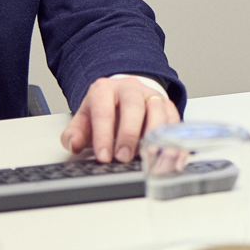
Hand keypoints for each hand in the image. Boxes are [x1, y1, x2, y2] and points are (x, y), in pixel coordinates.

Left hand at [61, 76, 179, 163]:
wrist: (123, 95)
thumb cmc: (104, 110)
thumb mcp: (84, 119)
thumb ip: (75, 133)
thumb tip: (74, 144)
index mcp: (106, 90)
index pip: (104, 111)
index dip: (103, 135)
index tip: (103, 156)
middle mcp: (131, 89)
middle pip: (134, 107)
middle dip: (130, 134)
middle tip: (124, 157)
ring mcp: (152, 97)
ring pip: (159, 111)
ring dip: (156, 137)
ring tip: (150, 158)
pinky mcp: (168, 107)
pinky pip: (175, 122)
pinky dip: (175, 142)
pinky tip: (172, 160)